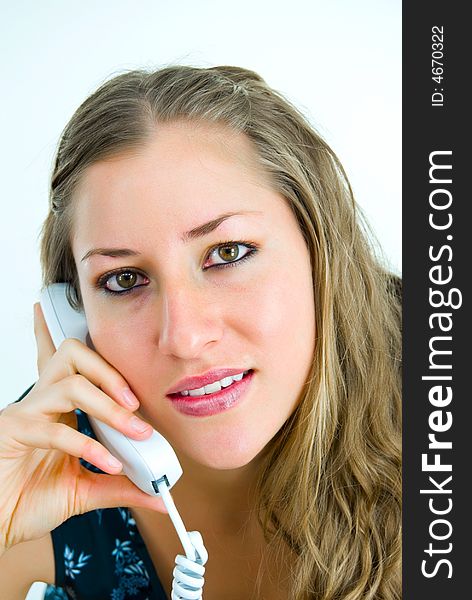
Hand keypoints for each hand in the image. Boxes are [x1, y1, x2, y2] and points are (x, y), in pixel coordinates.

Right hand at [0, 303, 166, 554]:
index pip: (66, 362)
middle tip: (135, 401)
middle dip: (110, 372)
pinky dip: (89, 446)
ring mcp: (26, 414)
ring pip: (71, 385)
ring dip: (108, 407)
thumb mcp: (85, 490)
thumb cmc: (29, 500)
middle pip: (73, 356)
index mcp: (56, 406)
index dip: (65, 332)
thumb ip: (121, 486)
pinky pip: (56, 430)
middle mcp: (41, 400)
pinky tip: (109, 463)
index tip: (69, 312)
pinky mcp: (14, 433)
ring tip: (134, 430)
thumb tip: (159, 491)